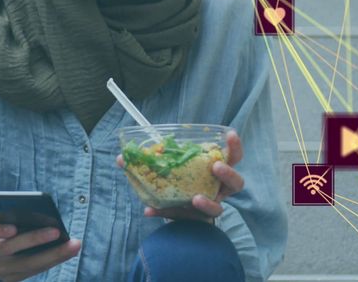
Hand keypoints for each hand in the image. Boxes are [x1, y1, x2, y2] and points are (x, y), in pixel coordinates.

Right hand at [0, 217, 80, 281]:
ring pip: (27, 264)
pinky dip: (51, 261)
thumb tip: (40, 214)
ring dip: (53, 254)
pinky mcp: (10, 280)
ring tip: (74, 244)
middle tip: (57, 230)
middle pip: (9, 248)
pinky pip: (33, 271)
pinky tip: (68, 252)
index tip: (12, 228)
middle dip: (34, 239)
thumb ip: (9, 216)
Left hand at [116, 129, 244, 223]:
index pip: (233, 157)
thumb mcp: (168, 168)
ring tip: (195, 198)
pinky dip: (167, 214)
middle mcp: (218, 190)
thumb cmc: (178, 182)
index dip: (234, 146)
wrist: (177, 210)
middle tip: (216, 167)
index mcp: (215, 171)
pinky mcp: (197, 222)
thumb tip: (121, 157)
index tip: (230, 134)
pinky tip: (150, 210)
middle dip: (228, 174)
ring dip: (207, 203)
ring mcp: (210, 207)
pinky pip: (185, 219)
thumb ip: (150, 162)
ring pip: (218, 209)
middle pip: (236, 183)